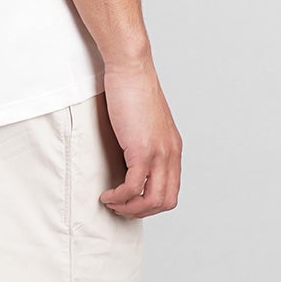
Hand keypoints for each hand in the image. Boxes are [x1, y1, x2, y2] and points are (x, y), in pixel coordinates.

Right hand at [98, 56, 182, 217]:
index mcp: (173, 149)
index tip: (131, 201)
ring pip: (153, 199)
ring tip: (113, 202)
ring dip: (131, 208)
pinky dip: (120, 197)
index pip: (172, 190)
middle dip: (142, 211)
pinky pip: (134, 187)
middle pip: (166, 201)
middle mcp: (171, 153)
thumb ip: (142, 142)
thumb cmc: (133, 90)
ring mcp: (159, 153)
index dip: (151, 203)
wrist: (131, 70)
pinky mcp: (143, 149)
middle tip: (121, 207)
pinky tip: (108, 194)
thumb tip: (128, 160)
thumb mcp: (144, 123)